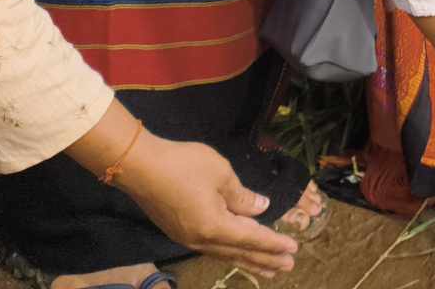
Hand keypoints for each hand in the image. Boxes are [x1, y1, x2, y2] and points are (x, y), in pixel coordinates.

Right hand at [118, 134, 297, 277]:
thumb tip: (260, 210)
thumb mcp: (221, 174)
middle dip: (265, 260)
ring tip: (268, 269)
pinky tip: (235, 252)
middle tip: (288, 267)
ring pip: (225, 254)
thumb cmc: (184, 166)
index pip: (252, 238)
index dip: (273, 243)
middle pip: (239, 253)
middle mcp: (201, 240)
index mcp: (215, 227)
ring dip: (248, 260)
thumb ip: (242, 196)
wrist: (140, 167)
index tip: (294, 249)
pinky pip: (212, 248)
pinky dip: (230, 253)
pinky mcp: (179, 232)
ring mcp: (187, 239)